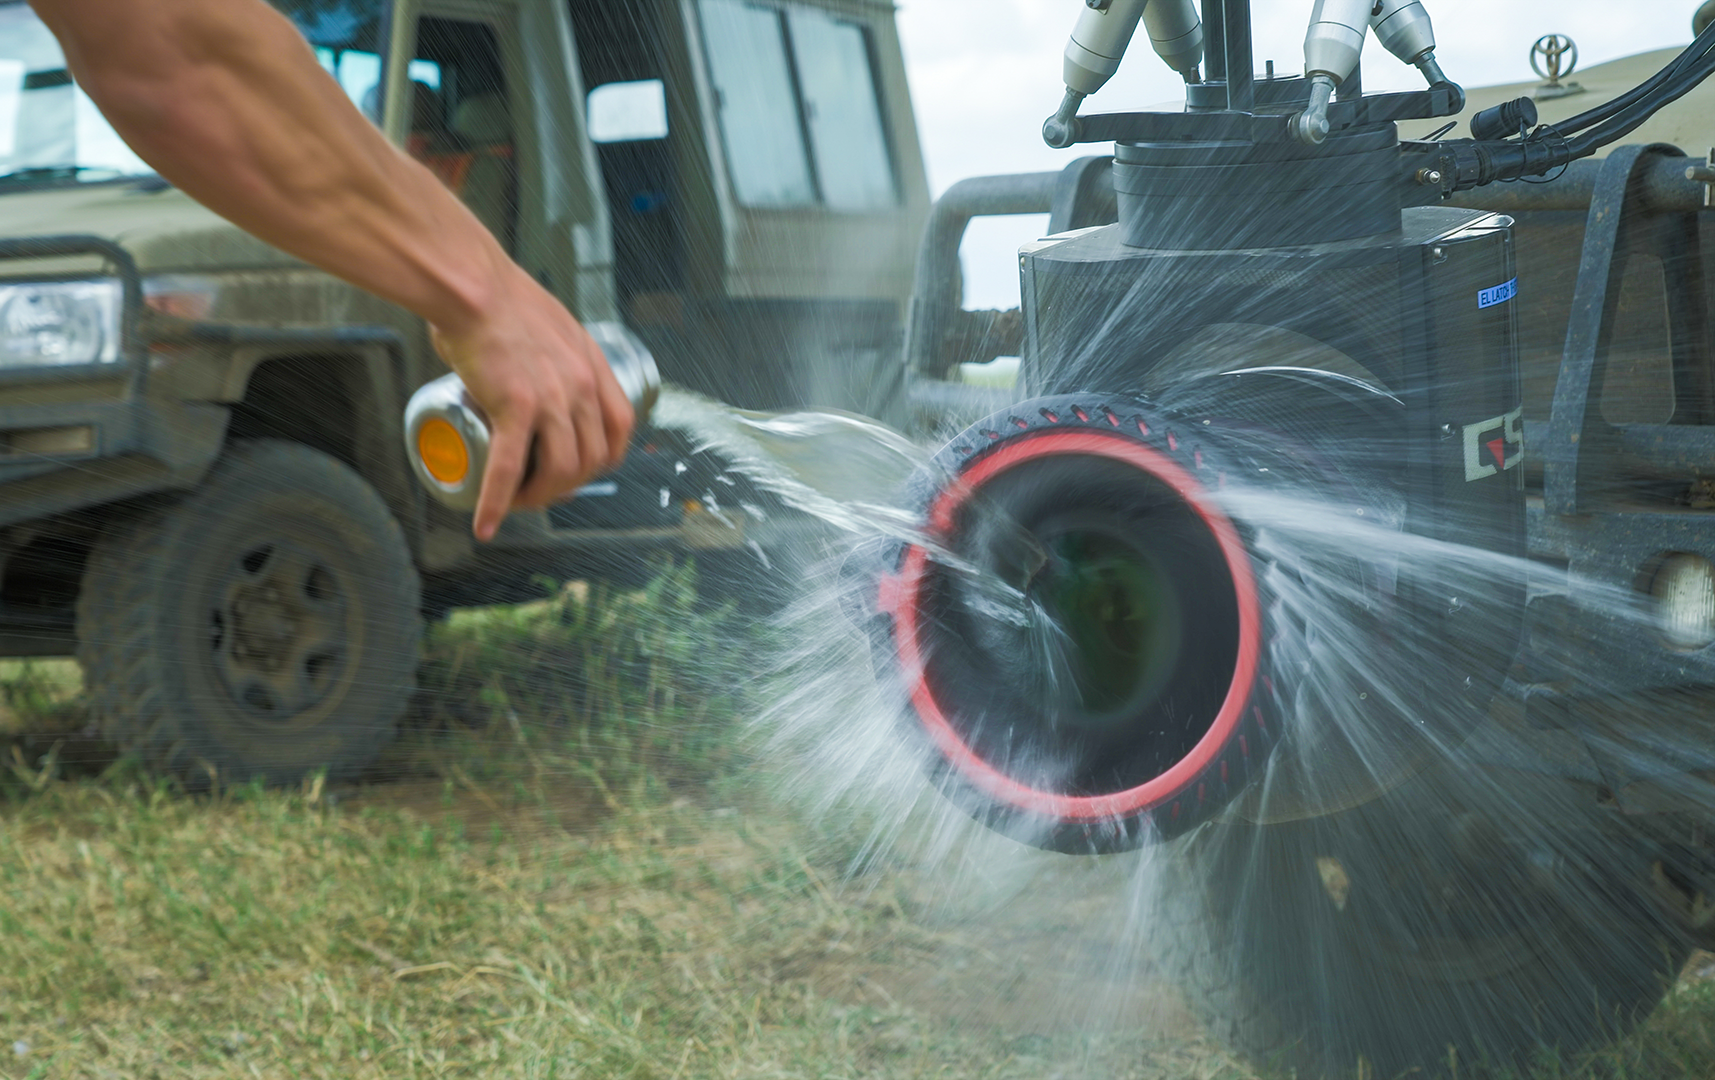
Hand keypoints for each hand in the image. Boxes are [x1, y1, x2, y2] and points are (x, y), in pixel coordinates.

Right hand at [431, 265, 634, 541]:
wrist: (470, 284)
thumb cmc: (496, 298)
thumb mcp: (549, 323)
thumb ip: (551, 351)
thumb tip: (530, 373)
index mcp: (591, 364)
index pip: (621, 425)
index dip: (606, 457)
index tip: (583, 468)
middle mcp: (581, 385)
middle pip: (592, 457)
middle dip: (568, 486)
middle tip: (538, 491)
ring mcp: (552, 398)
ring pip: (560, 470)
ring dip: (540, 498)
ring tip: (516, 504)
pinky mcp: (515, 406)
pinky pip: (510, 468)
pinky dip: (498, 502)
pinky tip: (486, 523)